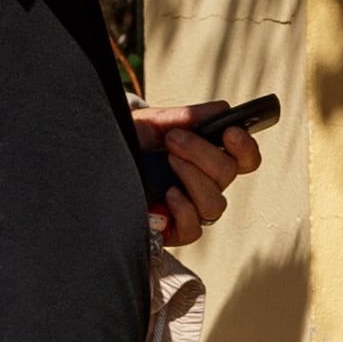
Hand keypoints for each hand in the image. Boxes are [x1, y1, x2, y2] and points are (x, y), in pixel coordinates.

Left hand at [136, 101, 262, 247]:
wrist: (97, 164)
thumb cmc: (131, 144)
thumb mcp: (154, 124)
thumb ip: (186, 117)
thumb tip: (220, 110)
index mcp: (209, 158)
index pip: (244, 159)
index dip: (245, 147)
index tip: (229, 132)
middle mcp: (206, 185)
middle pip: (228, 174)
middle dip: (202, 152)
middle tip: (173, 139)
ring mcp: (192, 210)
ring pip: (215, 204)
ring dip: (194, 178)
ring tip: (169, 161)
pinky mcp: (175, 232)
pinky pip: (194, 229)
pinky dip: (184, 209)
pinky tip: (167, 194)